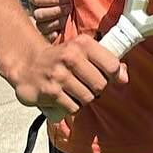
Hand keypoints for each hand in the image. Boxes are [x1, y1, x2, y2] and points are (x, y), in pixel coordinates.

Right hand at [7, 31, 125, 115]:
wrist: (27, 64)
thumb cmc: (62, 59)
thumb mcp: (83, 51)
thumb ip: (106, 62)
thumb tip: (125, 78)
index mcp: (84, 44)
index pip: (112, 65)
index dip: (114, 76)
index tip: (107, 77)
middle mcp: (71, 57)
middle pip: (101, 85)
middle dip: (97, 89)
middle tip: (87, 85)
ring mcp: (59, 75)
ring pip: (88, 98)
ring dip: (84, 99)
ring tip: (75, 91)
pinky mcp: (50, 92)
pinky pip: (73, 108)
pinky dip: (72, 107)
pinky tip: (65, 98)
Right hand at [28, 0, 69, 42]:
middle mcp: (35, 8)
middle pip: (38, 13)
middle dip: (56, 10)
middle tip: (70, 7)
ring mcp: (41, 22)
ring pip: (42, 26)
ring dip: (58, 21)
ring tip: (70, 17)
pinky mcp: (47, 34)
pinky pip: (47, 37)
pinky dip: (57, 33)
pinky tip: (66, 29)